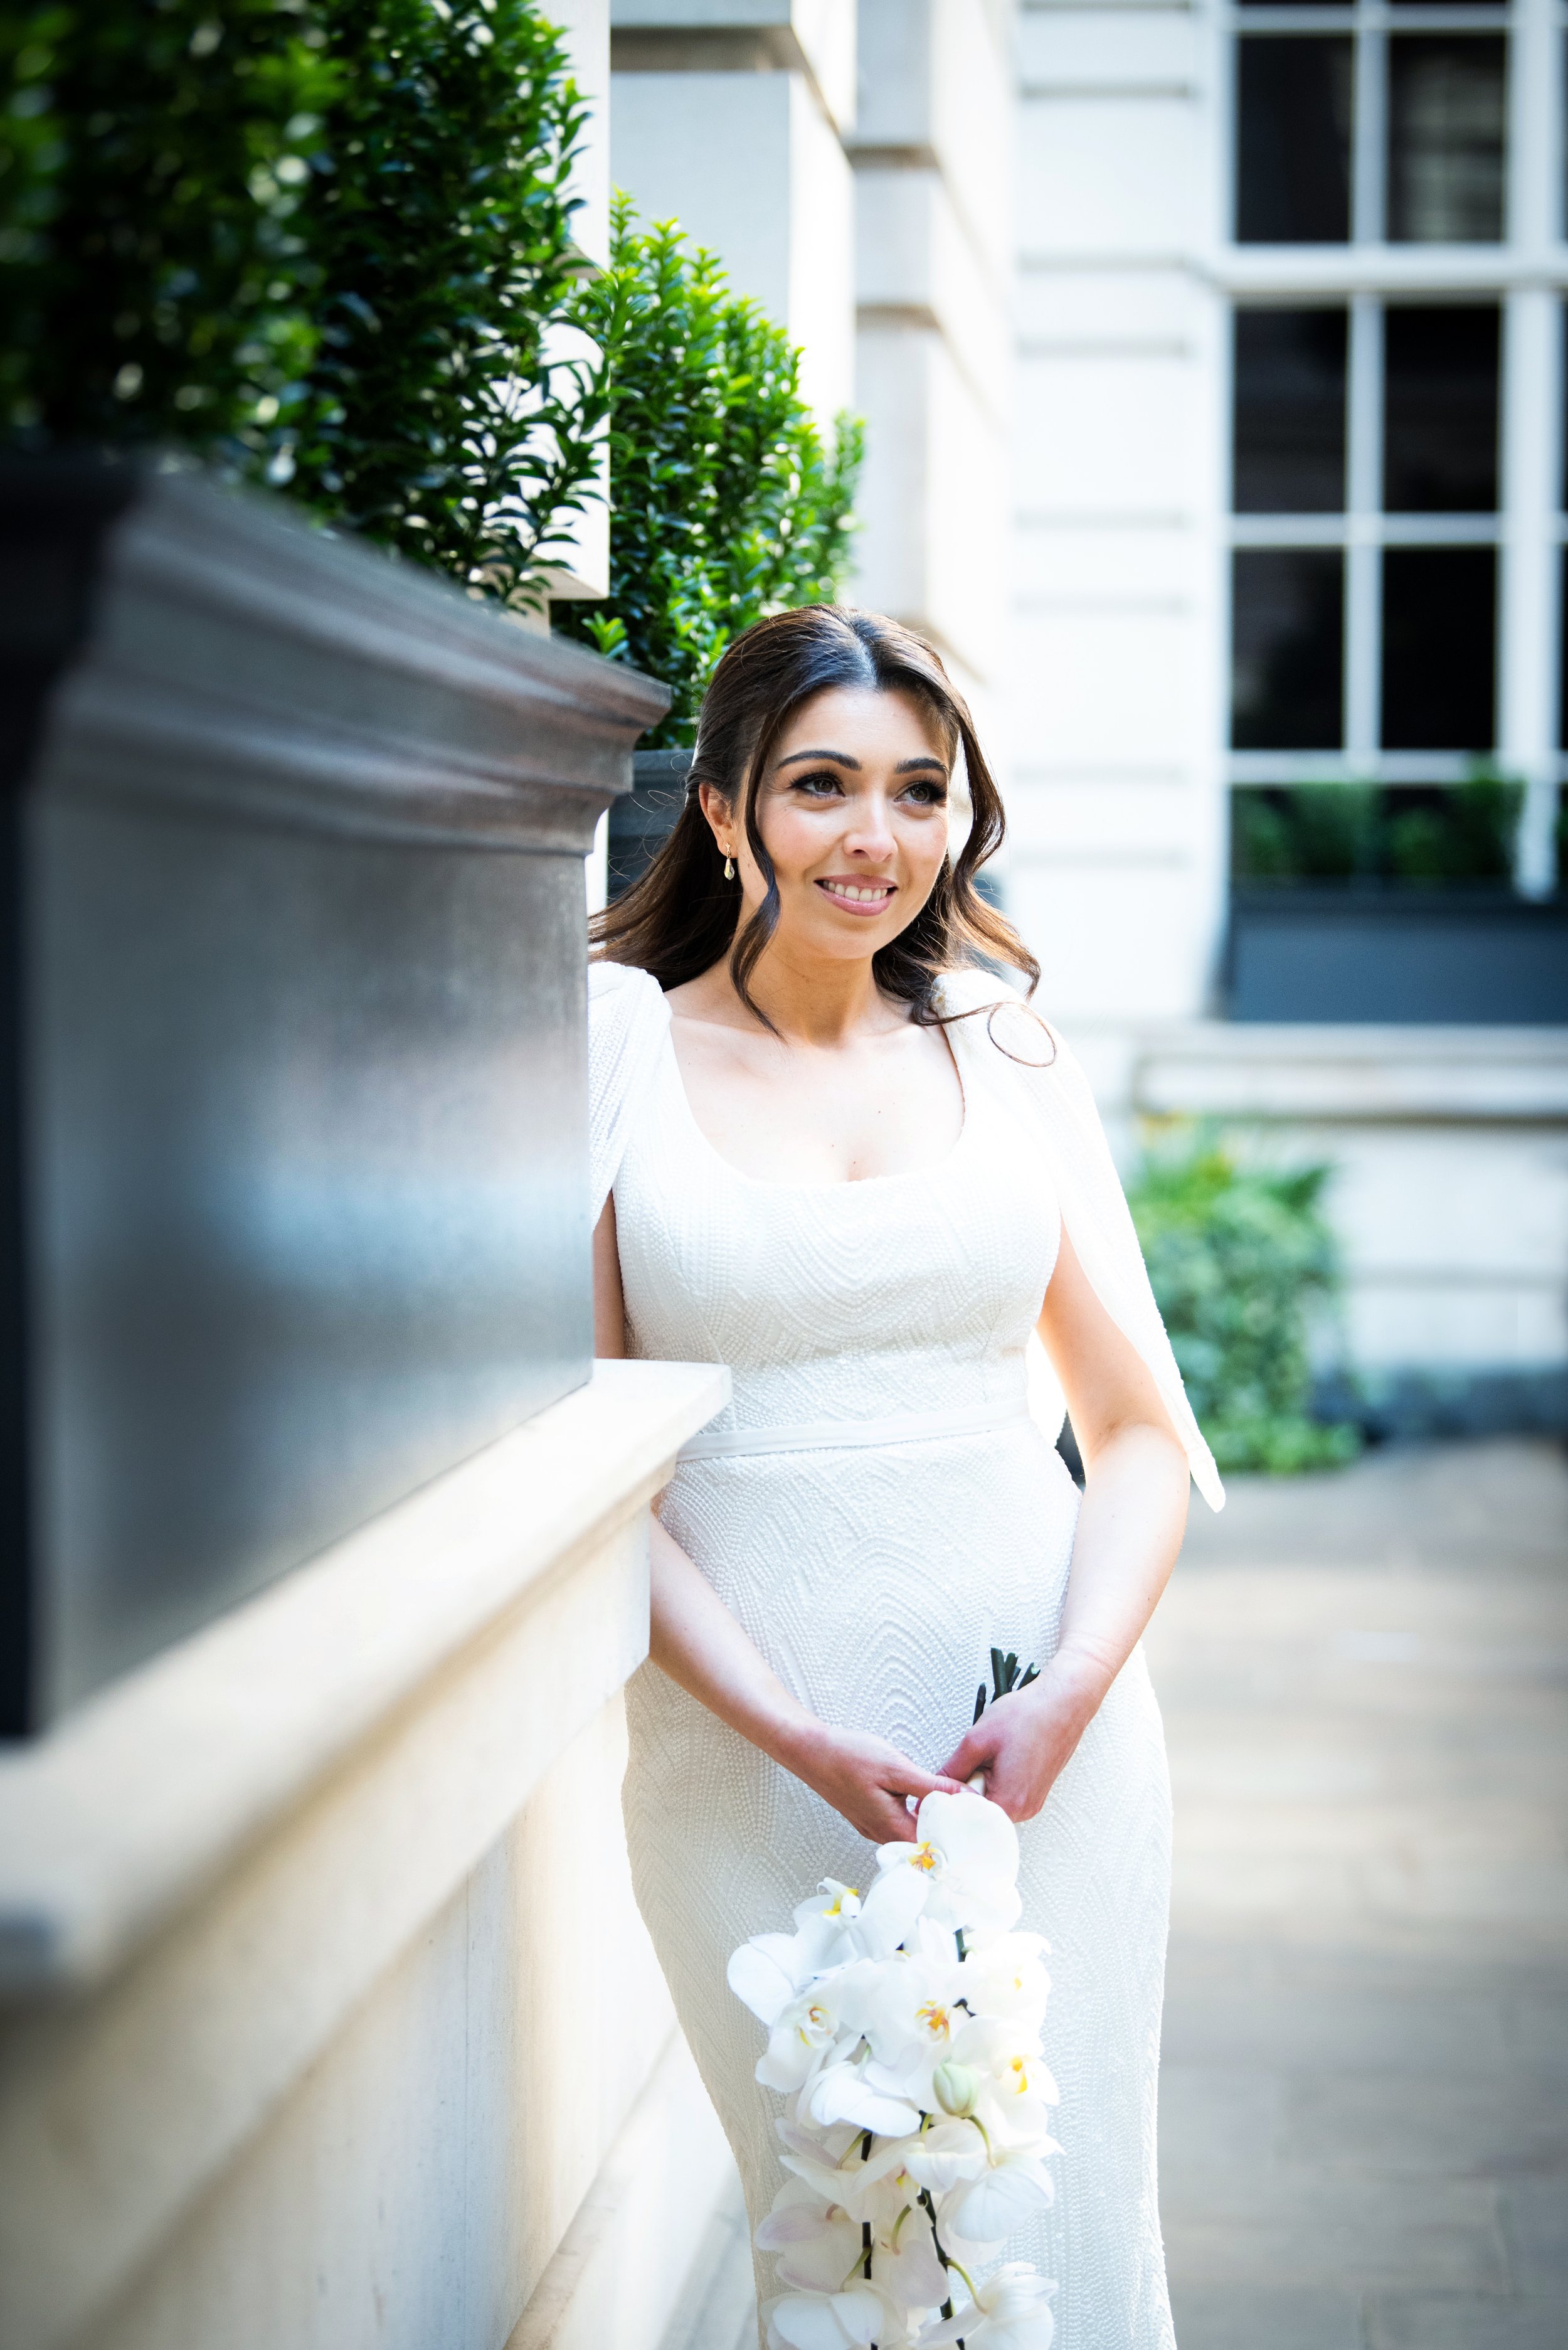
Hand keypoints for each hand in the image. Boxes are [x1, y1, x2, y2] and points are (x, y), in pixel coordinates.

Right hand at [786, 1723, 967, 1845]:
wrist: (810, 1750)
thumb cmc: (847, 1757)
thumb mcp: (896, 1767)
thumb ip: (932, 1786)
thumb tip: (964, 1798)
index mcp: (890, 1827)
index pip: (933, 1846)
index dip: (956, 1836)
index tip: (975, 1823)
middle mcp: (881, 1834)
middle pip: (923, 1842)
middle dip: (946, 1828)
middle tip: (969, 1811)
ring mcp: (872, 1826)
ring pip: (911, 1832)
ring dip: (930, 1820)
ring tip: (950, 1803)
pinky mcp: (868, 1816)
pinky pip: (897, 1823)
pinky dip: (914, 1813)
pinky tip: (921, 1798)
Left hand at [938, 1649, 1109, 1822]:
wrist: (1062, 1702)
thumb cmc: (1026, 1717)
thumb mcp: (977, 1740)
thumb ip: (952, 1770)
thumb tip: (933, 1789)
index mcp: (1009, 1803)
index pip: (965, 1815)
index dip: (949, 1798)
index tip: (944, 1782)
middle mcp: (1024, 1810)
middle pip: (979, 1809)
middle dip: (968, 1786)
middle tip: (976, 1759)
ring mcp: (1032, 1802)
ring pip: (992, 1800)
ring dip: (983, 1780)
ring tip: (993, 1754)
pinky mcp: (1035, 1792)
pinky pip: (1006, 1792)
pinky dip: (997, 1777)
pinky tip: (1003, 1755)